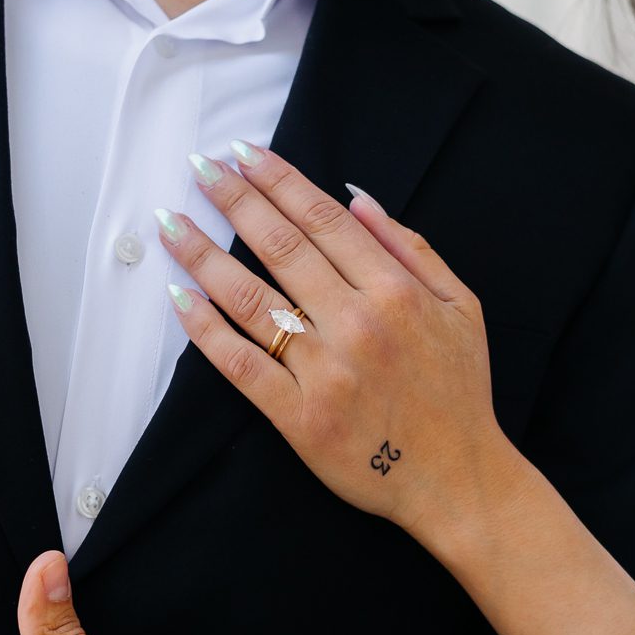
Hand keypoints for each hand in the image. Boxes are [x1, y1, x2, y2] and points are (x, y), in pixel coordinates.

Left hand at [158, 144, 521, 543]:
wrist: (458, 480)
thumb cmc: (459, 393)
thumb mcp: (462, 307)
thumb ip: (412, 249)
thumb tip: (359, 199)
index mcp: (395, 292)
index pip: (323, 220)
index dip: (278, 181)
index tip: (244, 154)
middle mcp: (356, 324)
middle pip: (280, 248)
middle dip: (234, 201)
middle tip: (199, 167)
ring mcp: (325, 373)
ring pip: (251, 300)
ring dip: (204, 256)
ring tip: (172, 224)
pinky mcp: (299, 418)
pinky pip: (242, 366)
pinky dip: (207, 331)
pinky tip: (180, 298)